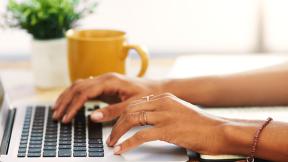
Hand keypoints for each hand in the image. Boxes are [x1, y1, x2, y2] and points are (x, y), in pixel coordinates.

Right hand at [53, 73, 162, 122]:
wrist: (157, 88)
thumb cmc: (147, 95)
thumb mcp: (132, 105)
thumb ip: (113, 111)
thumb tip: (93, 117)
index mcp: (110, 81)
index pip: (84, 92)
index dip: (73, 106)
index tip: (66, 118)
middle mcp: (105, 78)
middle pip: (77, 87)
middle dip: (65, 101)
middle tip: (56, 115)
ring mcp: (104, 80)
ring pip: (79, 85)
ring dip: (67, 97)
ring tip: (57, 110)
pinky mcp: (105, 85)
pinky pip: (85, 88)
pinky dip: (75, 95)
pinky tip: (70, 102)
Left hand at [107, 93, 226, 154]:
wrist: (219, 131)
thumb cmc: (201, 124)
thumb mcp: (179, 111)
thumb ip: (162, 111)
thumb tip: (146, 120)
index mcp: (164, 97)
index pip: (135, 103)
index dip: (122, 114)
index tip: (115, 123)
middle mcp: (162, 103)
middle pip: (130, 109)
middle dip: (116, 123)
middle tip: (111, 135)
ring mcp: (165, 115)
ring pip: (131, 119)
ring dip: (118, 132)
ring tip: (112, 142)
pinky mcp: (167, 129)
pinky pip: (140, 135)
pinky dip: (127, 143)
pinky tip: (121, 149)